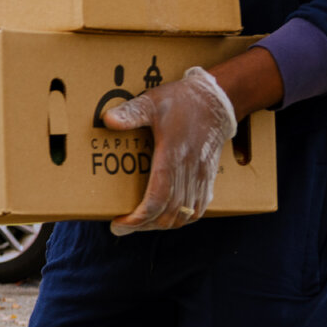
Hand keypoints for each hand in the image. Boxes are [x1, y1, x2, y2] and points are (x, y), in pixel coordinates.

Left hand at [104, 64, 238, 235]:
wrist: (218, 101)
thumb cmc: (181, 101)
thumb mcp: (152, 102)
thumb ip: (131, 112)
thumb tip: (108, 120)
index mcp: (173, 157)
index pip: (156, 200)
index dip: (137, 218)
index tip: (117, 224)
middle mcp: (190, 172)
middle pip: (167, 214)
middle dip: (143, 226)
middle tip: (122, 226)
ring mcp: (202, 177)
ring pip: (183, 216)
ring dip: (161, 225)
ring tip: (140, 224)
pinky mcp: (209, 178)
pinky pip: (198, 209)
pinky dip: (181, 219)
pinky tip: (166, 218)